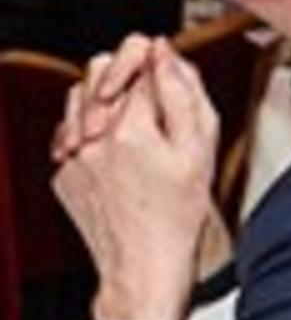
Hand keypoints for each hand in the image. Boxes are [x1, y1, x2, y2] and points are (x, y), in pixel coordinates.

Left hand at [51, 36, 218, 319]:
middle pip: (100, 69)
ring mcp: (71, 156)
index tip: (170, 73)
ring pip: (78, 96)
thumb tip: (165, 53)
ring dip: (105, 98)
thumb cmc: (178, 217)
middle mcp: (92, 138)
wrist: (143, 266)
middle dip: (128, 74)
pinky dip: (91, 130)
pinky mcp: (62, 173)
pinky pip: (69, 131)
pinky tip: (116, 152)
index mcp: (131, 129)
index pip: (139, 61)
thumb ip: (185, 93)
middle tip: (154, 98)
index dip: (159, 63)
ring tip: (134, 124)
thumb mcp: (200, 150)